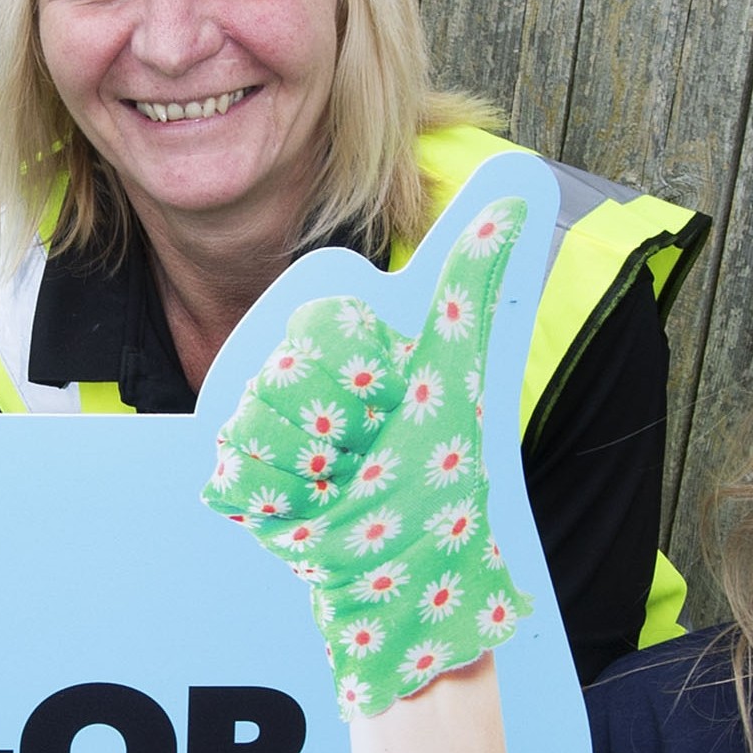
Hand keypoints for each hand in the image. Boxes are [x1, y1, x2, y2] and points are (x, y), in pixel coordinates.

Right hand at [202, 204, 537, 717]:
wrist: (411, 570)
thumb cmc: (438, 474)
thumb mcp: (456, 364)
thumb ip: (473, 275)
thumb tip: (520, 182)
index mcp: (333, 345)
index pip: (321, 330)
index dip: (363, 376)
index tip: (391, 401)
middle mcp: (288, 380)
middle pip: (283, 377)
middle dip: (339, 427)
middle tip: (367, 450)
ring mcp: (258, 431)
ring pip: (254, 425)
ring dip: (312, 467)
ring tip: (342, 481)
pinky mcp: (237, 484)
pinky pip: (232, 473)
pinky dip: (280, 498)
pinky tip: (312, 506)